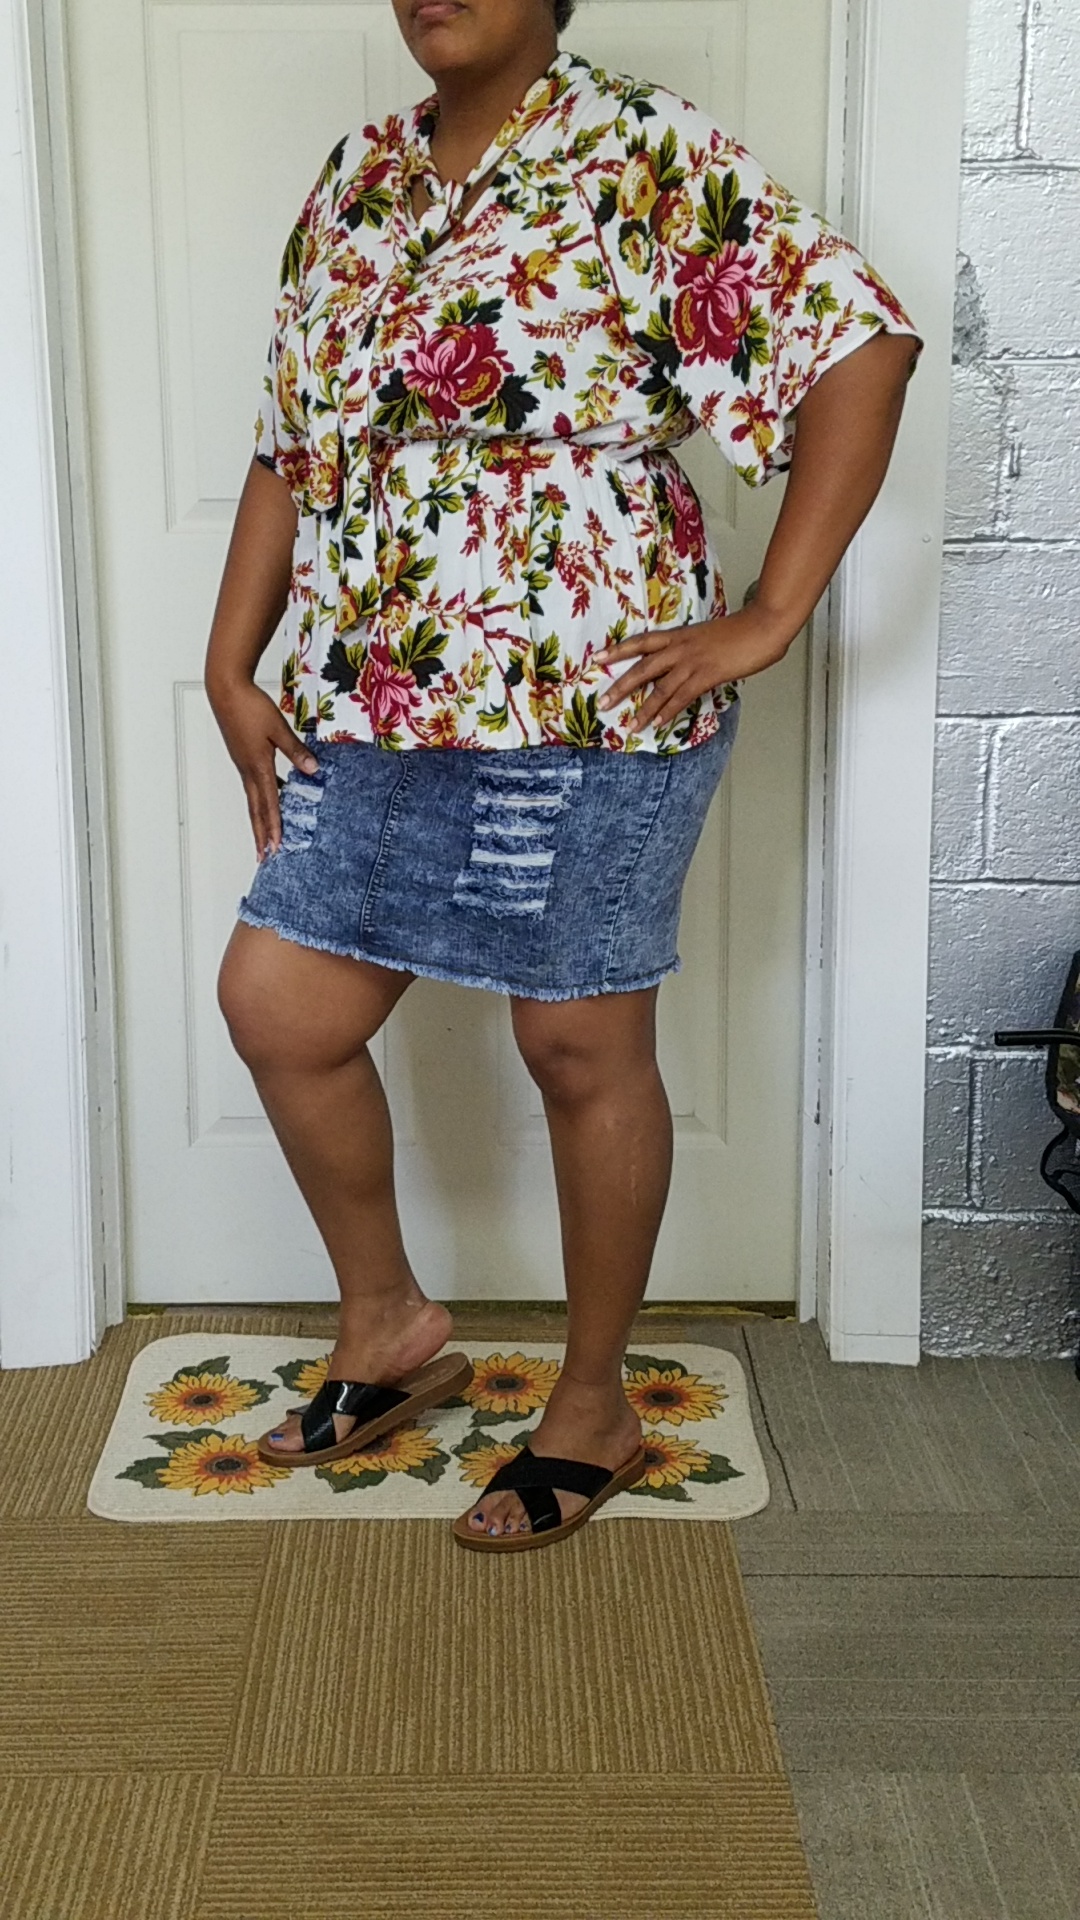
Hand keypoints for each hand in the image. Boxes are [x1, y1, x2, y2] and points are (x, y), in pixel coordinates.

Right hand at [207, 677, 318, 858]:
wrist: (225, 690)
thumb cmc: (250, 706)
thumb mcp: (278, 728)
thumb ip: (296, 751)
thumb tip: (313, 770)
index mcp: (258, 766)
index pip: (269, 803)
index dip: (274, 827)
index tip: (276, 847)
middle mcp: (248, 770)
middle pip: (256, 809)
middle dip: (262, 834)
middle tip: (264, 856)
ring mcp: (243, 764)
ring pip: (253, 799)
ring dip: (260, 820)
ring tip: (264, 838)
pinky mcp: (242, 757)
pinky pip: (253, 785)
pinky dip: (260, 800)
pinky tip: (270, 800)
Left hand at [596, 602, 793, 734]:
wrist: (763, 626)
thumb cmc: (740, 632)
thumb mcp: (708, 636)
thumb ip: (691, 648)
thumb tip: (682, 664)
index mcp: (679, 635)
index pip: (641, 642)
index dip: (618, 650)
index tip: (598, 658)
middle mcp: (680, 648)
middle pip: (642, 668)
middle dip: (621, 686)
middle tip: (603, 702)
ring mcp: (693, 662)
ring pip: (660, 688)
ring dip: (644, 709)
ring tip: (630, 726)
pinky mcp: (707, 675)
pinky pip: (682, 696)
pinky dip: (669, 711)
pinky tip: (659, 723)